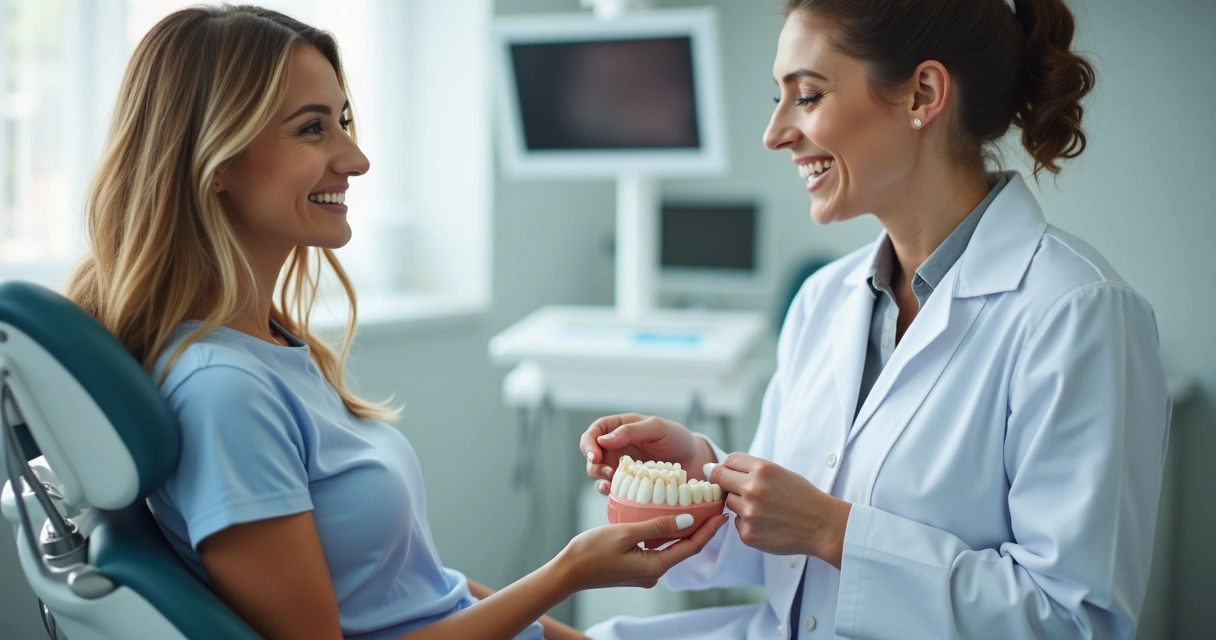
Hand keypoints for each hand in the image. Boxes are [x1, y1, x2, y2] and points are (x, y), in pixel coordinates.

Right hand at [554, 514, 728, 590]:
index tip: (722, 513)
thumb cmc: (592, 551)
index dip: (709, 530)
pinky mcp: (635, 567)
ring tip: (694, 508)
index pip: (691, 547)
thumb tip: (688, 519)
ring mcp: (644, 571)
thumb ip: (658, 526)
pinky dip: (665, 534)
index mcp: (655, 567)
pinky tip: (666, 519)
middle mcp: (654, 572)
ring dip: (682, 529)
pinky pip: (657, 549)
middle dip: (699, 528)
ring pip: (670, 547)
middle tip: (712, 506)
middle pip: (684, 547)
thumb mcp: (626, 533)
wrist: (568, 572)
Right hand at [580, 414, 716, 494]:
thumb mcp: (656, 428)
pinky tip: (614, 493)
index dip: (588, 443)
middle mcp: (616, 447)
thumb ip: (631, 431)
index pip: (594, 432)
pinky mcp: (627, 484)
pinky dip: (609, 492)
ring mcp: (620, 466)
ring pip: (598, 474)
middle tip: (606, 471)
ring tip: (610, 484)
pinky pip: (611, 489)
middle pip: (591, 455)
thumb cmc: (676, 438)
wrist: (694, 460)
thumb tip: (603, 440)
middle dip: (593, 464)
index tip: (594, 455)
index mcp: (620, 428)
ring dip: (600, 479)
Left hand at [706, 453, 851, 568]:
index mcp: (762, 469)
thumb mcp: (778, 472)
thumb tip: (713, 468)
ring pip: (729, 503)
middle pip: (719, 480)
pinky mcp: (748, 534)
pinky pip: (737, 523)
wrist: (822, 525)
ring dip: (739, 504)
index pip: (728, 461)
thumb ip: (749, 469)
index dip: (727, 467)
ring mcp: (749, 513)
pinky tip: (767, 523)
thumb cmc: (801, 496)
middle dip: (725, 483)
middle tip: (742, 490)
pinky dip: (747, 523)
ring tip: (763, 508)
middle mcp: (752, 489)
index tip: (729, 473)